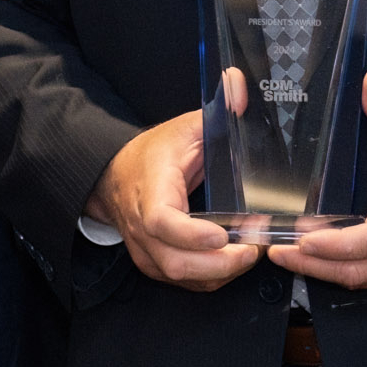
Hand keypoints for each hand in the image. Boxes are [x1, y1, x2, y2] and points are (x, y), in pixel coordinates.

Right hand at [88, 107, 263, 289]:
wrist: (113, 178)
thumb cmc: (152, 154)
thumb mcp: (184, 126)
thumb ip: (216, 109)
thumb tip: (240, 83)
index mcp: (151, 189)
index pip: (163, 222)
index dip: (193, 234)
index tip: (223, 235)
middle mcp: (142, 227)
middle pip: (175, 262)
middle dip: (219, 263)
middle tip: (253, 249)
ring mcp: (146, 250)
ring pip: (180, 277)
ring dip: (219, 273)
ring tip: (250, 254)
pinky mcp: (153, 264)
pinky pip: (184, 282)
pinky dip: (211, 278)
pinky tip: (233, 263)